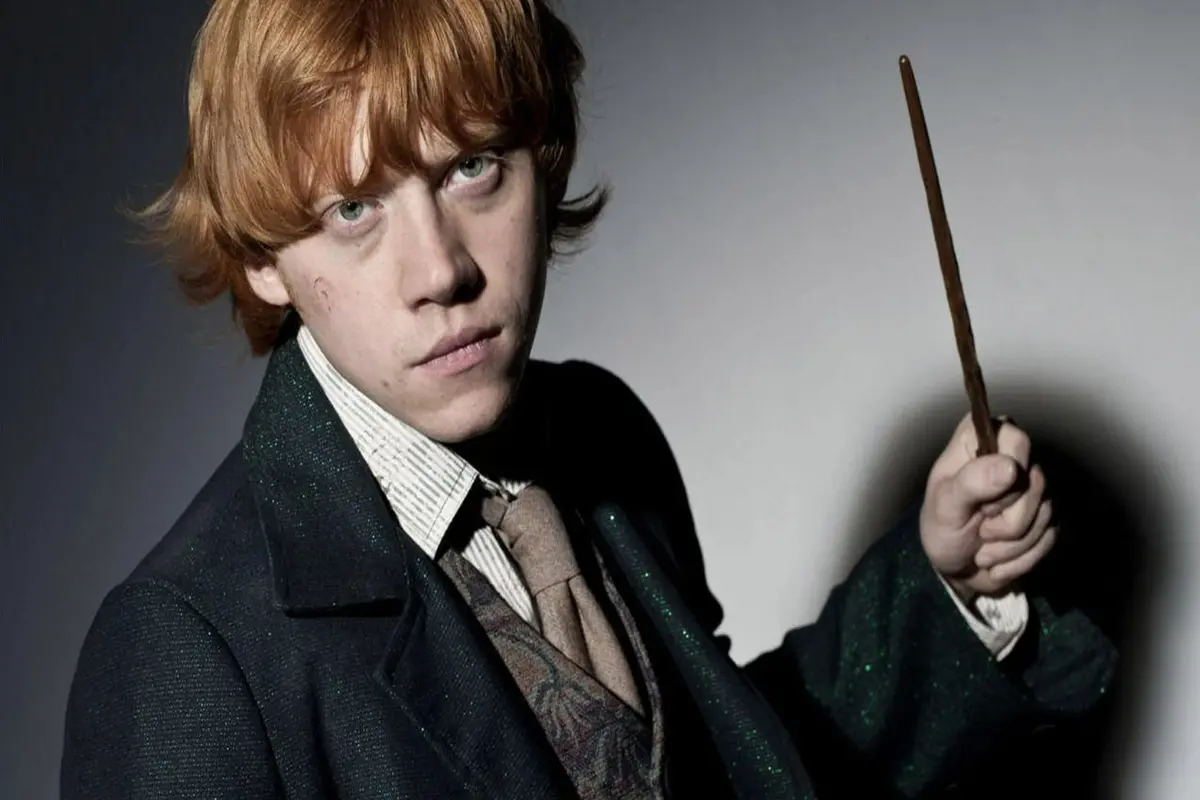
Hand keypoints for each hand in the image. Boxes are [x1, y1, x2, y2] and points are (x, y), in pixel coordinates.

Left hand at [919, 413, 1056, 603]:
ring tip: (984, 547)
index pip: (1017, 441)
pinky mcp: (1047, 514)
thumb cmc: (942, 529)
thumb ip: (971, 482)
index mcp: (978, 441)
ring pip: (1047, 512)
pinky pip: (1051, 536)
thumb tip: (1010, 466)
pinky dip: (1021, 558)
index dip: (1005, 476)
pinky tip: (999, 558)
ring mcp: (1032, 486)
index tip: (981, 500)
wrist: (957, 569)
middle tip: (978, 528)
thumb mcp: (945, 507)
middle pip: (1036, 481)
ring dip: (1011, 545)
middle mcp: (1011, 456)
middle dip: (1007, 521)